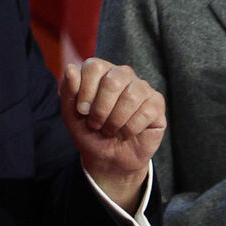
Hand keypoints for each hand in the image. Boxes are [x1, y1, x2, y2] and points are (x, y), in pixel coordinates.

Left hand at [59, 58, 165, 211]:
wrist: (108, 159)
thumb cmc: (90, 132)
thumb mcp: (71, 114)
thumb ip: (69, 90)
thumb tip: (71, 68)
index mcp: (101, 71)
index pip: (94, 66)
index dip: (85, 91)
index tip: (81, 111)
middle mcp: (123, 74)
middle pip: (112, 81)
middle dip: (100, 110)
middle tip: (96, 124)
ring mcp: (142, 87)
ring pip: (131, 97)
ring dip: (115, 122)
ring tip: (110, 130)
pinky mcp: (157, 103)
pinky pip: (146, 112)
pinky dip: (130, 129)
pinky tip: (126, 133)